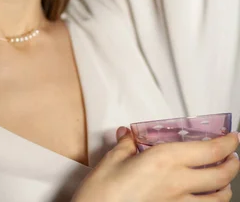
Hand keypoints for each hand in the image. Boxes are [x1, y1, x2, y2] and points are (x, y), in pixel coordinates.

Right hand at [72, 127, 238, 201]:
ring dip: (225, 187)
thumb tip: (128, 136)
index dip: (227, 143)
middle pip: (222, 175)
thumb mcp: (112, 160)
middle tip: (232, 156)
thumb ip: (127, 145)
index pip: (210, 150)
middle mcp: (178, 183)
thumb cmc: (103, 193)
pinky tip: (204, 200)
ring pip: (218, 199)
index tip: (232, 137)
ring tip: (223, 179)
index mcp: (165, 160)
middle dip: (233, 164)